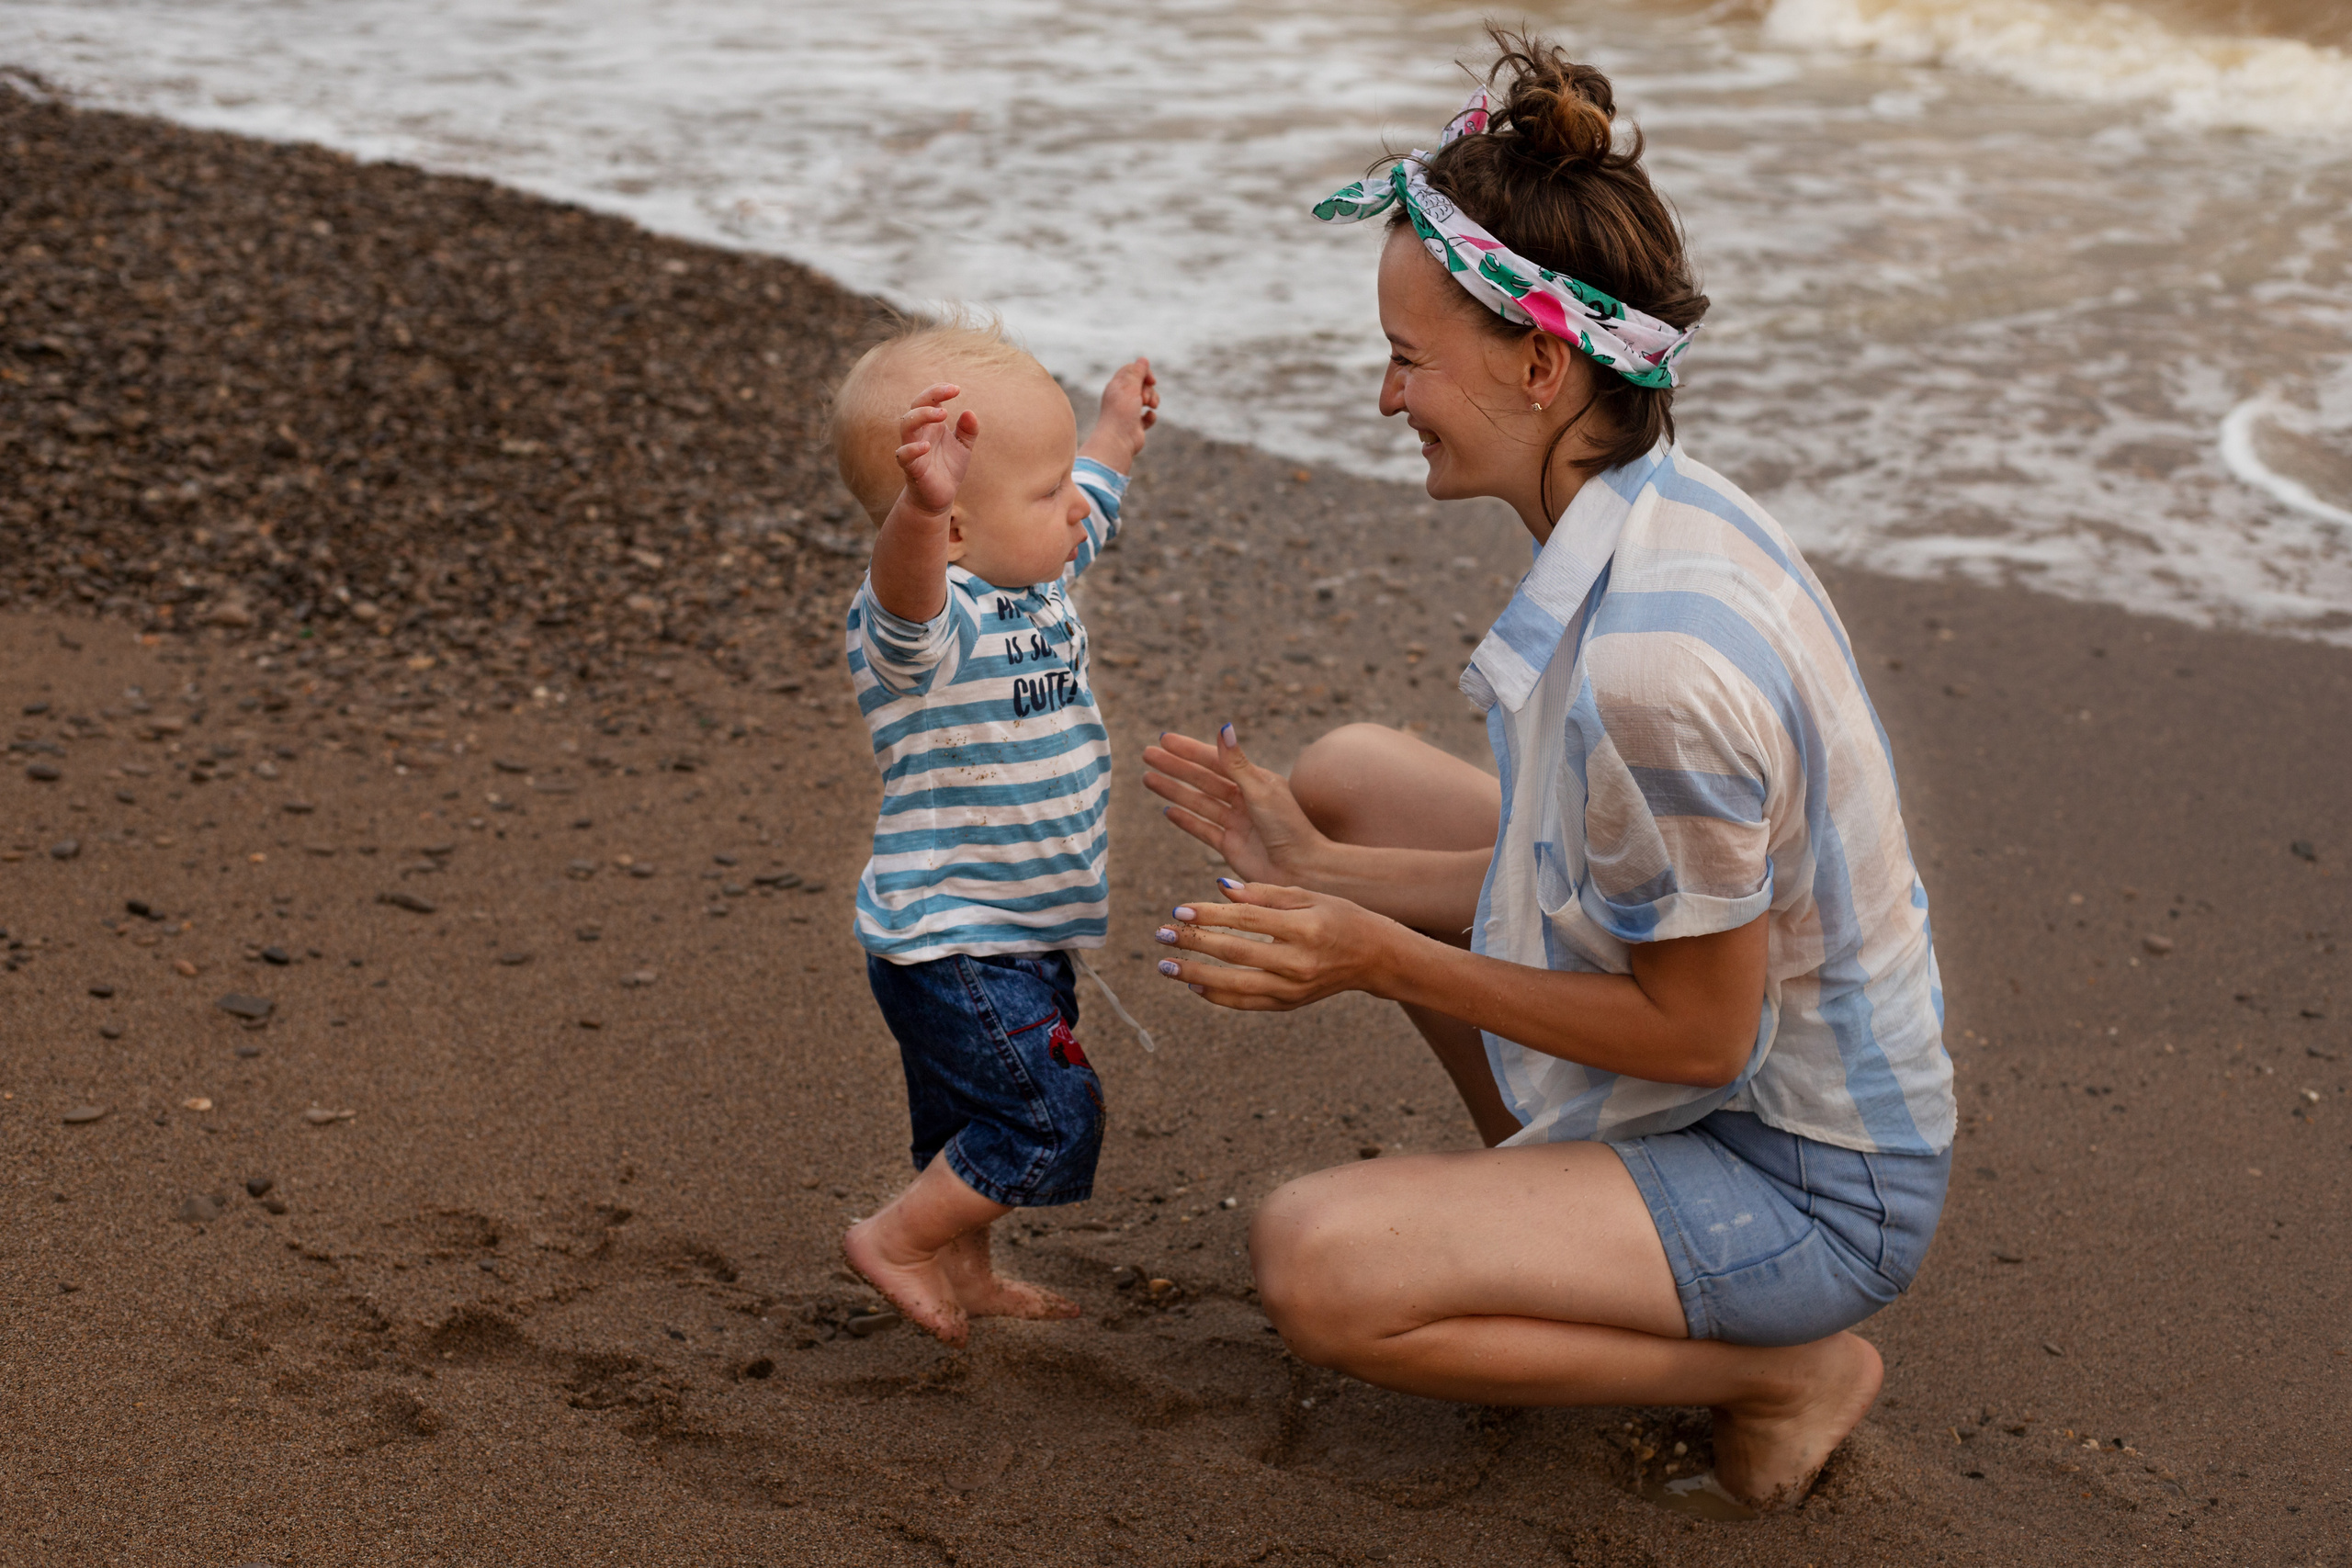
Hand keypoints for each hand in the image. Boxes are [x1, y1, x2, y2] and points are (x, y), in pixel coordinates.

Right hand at [895, 383, 977, 516]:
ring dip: (921, 416)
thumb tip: (969, 412)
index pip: (928, 400)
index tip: (957, 389)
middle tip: (948, 396)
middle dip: (929, 398)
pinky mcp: (911, 468)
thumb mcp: (964, 447)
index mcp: (930, 425)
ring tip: (941, 414)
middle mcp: (919, 434)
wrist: (940, 497)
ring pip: (906, 426)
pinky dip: (912, 449)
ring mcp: (912, 449)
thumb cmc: (948, 468)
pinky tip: (927, 446)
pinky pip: (903, 455)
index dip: (939, 391)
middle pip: (914, 407)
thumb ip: (968, 430)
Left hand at [1080, 357, 1157, 469]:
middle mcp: (1121, 398)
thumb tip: (1143, 359)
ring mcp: (1129, 412)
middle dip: (1149, 389)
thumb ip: (1137, 372)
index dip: (1143, 373)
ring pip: (1147, 399)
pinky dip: (1151, 416)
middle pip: (1142, 384)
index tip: (1150, 380)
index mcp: (1116, 387)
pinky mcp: (1136, 425)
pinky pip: (1148, 416)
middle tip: (1145, 399)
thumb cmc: (1121, 412)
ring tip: (1151, 406)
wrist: (1118, 440)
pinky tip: (1147, 418)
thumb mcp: (1130, 387)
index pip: (1132, 371)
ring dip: (1153, 400)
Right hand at [1142, 722, 1327, 885]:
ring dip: (1173, 790)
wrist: (1302, 869)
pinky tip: (1167, 810)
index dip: (1188, 750)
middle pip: (1201, 779)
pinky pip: (1202, 829)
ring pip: (1197, 802)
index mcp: (1255, 780)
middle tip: (1147, 754)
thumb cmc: (1289, 827)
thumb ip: (1236, 762)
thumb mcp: (1261, 789)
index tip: (1164, 739)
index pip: (1215, 760)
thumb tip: (1223, 726)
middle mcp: (1244, 799)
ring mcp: (1236, 823)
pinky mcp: (1230, 846)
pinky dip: (1185, 820)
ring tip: (1148, 779)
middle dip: (1174, 767)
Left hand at [1152, 880, 1409, 1011]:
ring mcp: (1294, 988)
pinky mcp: (1290, 1004)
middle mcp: (1299, 962)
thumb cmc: (1340, 916)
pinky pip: (1246, 1003)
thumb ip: (1263, 894)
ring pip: (1235, 986)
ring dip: (1196, 977)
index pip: (1248, 921)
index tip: (1178, 910)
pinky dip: (1217, 997)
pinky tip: (1193, 986)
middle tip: (1161, 935)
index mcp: (1305, 928)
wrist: (1375, 957)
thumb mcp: (1307, 895)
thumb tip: (1219, 888)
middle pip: (1236, 954)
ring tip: (1166, 966)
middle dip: (1194, 944)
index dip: (1210, 915)